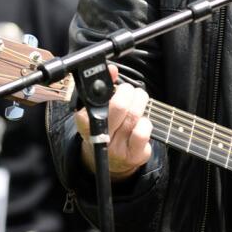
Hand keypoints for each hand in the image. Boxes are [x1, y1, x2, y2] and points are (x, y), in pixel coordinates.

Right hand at [74, 65, 152, 181]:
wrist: (111, 162)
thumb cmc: (106, 128)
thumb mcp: (99, 110)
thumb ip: (104, 88)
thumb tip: (112, 69)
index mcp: (85, 125)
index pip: (90, 106)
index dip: (105, 89)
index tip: (113, 81)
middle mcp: (100, 138)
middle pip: (118, 106)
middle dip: (128, 91)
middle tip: (129, 90)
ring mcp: (117, 149)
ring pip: (133, 116)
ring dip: (140, 102)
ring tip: (139, 98)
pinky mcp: (134, 155)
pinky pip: (143, 132)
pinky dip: (146, 121)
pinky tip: (142, 120)